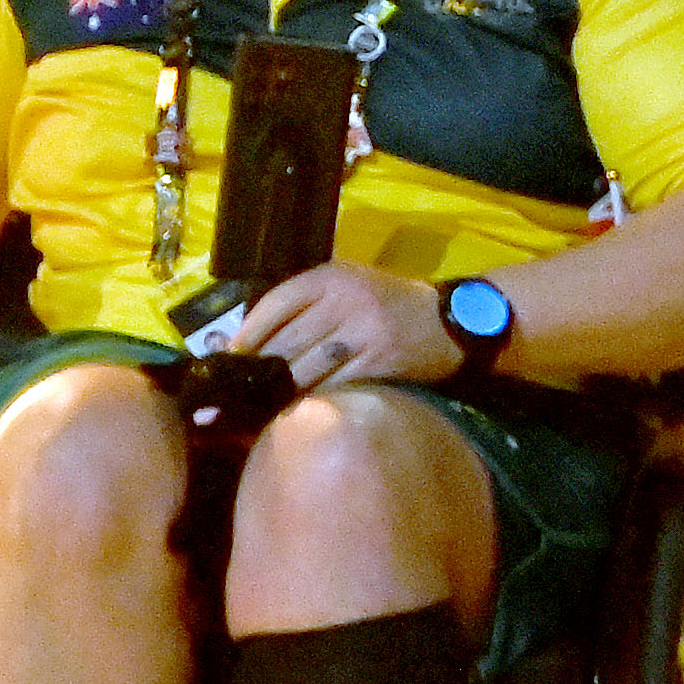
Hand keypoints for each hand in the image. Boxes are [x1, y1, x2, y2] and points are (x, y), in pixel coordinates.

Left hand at [216, 259, 465, 394]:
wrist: (454, 322)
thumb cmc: (392, 304)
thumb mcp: (352, 286)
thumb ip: (310, 303)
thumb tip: (253, 337)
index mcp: (333, 277)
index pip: (276, 302)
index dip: (248, 332)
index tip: (229, 355)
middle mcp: (346, 300)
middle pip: (286, 340)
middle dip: (259, 368)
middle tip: (236, 389)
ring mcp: (364, 331)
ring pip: (306, 367)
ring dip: (281, 388)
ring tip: (260, 402)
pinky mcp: (379, 361)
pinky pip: (333, 385)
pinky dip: (312, 398)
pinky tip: (299, 407)